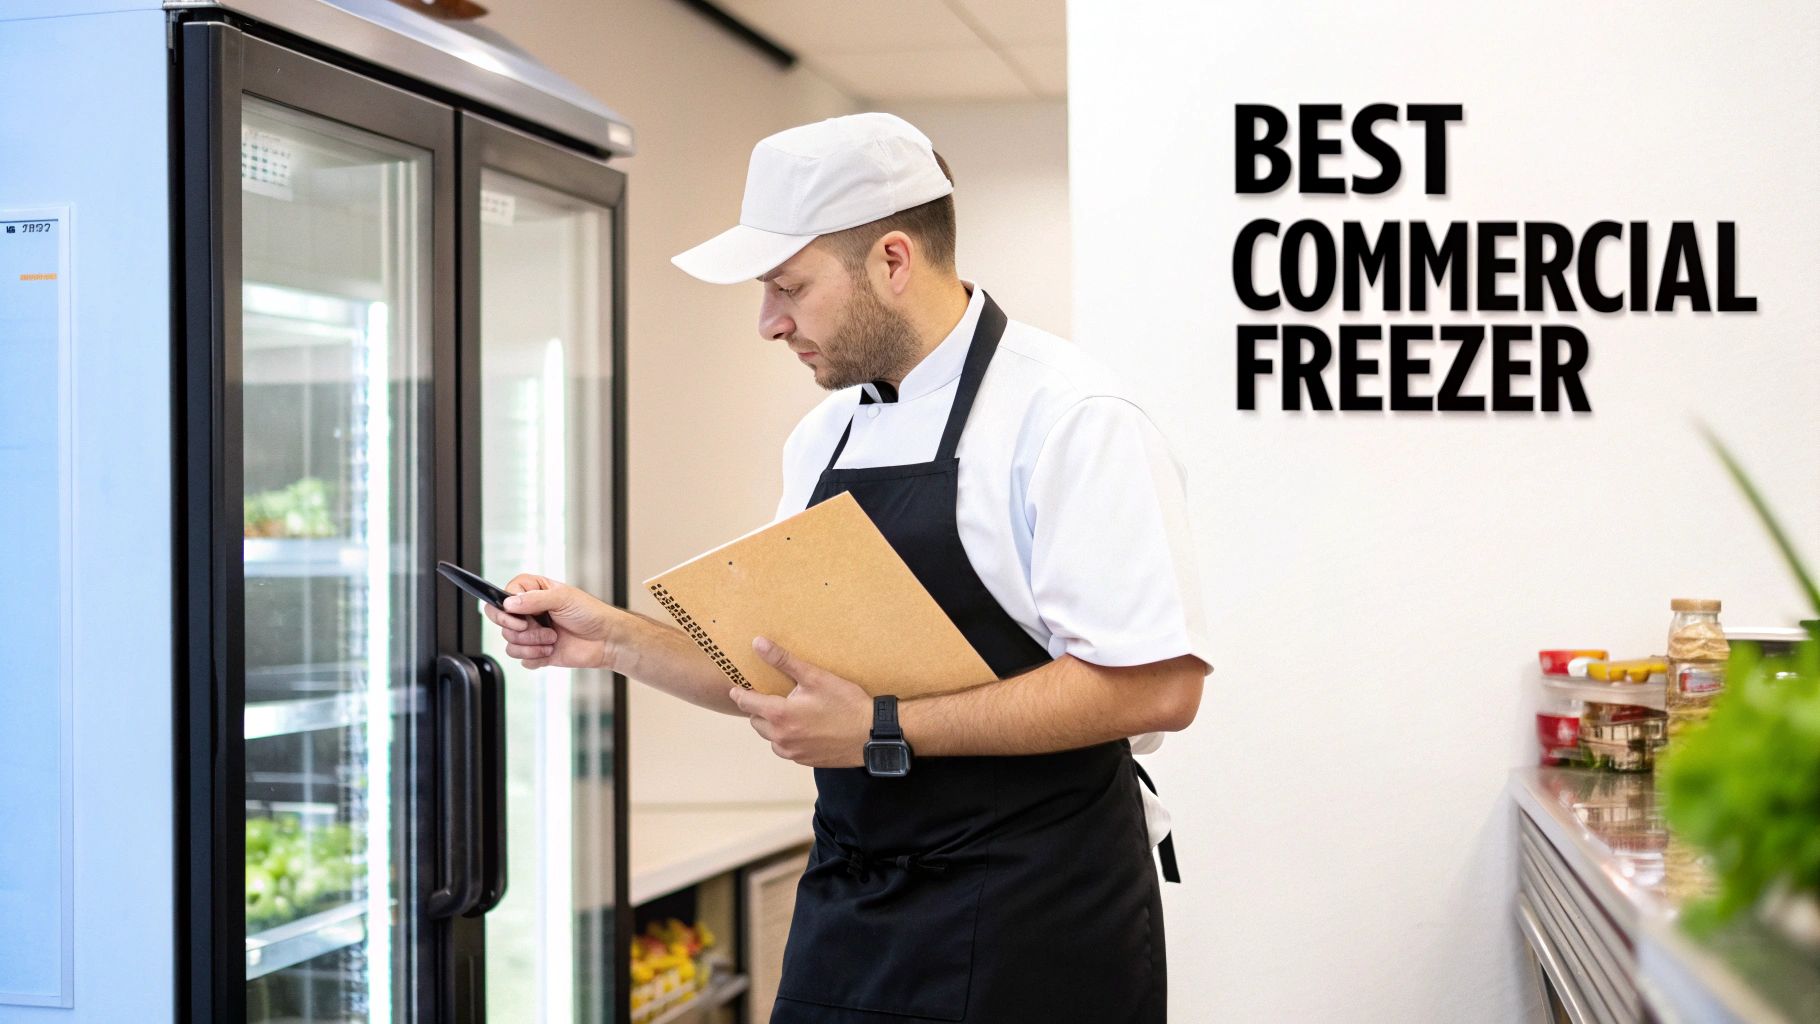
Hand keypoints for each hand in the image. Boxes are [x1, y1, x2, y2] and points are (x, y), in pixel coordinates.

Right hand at [482, 574, 616, 670]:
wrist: (607, 640)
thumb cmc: (591, 613)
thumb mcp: (564, 598)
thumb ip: (534, 599)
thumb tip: (509, 604)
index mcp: (533, 592)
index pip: (502, 596)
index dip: (504, 609)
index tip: (519, 618)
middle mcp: (529, 612)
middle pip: (502, 622)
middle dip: (522, 631)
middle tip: (539, 628)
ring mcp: (532, 633)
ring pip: (510, 643)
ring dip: (532, 644)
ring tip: (553, 639)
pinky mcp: (536, 652)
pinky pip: (521, 659)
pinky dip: (535, 657)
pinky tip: (552, 651)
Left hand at [729, 637, 871, 767]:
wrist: (872, 734)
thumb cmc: (846, 704)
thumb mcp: (815, 677)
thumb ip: (783, 661)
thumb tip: (758, 643)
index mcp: (780, 715)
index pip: (747, 704)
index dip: (740, 695)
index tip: (735, 689)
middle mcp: (781, 738)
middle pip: (756, 722)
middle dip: (759, 710)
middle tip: (772, 698)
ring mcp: (793, 752)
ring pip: (770, 738)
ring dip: (772, 726)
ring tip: (788, 713)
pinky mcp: (804, 761)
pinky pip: (786, 749)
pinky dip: (787, 738)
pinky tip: (802, 728)